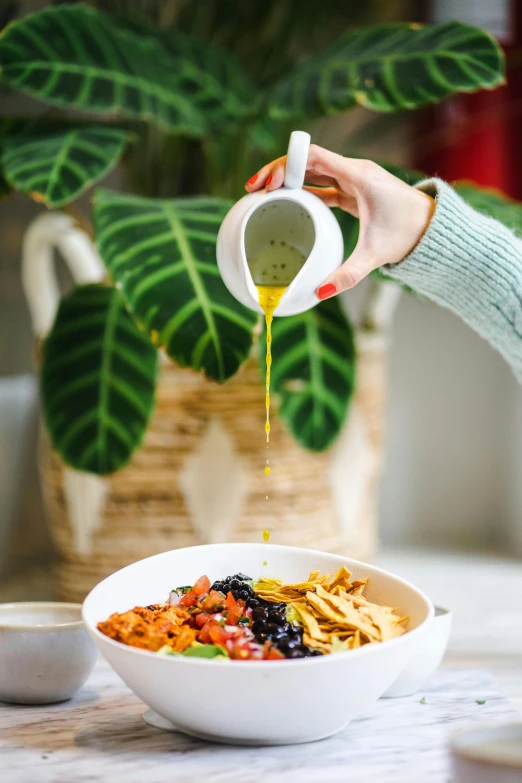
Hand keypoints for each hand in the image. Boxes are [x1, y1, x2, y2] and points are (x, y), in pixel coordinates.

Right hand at [245, 145, 434, 298]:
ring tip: (261, 194)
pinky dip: (302, 191)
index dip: (286, 166)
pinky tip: (285, 202)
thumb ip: (348, 274)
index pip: (313, 158)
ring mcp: (353, 180)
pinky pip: (321, 185)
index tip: (267, 183)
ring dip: (288, 180)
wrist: (433, 228)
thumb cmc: (409, 233)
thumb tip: (321, 293)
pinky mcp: (353, 191)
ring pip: (312, 172)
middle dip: (278, 171)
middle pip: (307, 161)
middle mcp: (354, 171)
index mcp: (358, 176)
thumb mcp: (376, 255)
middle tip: (253, 189)